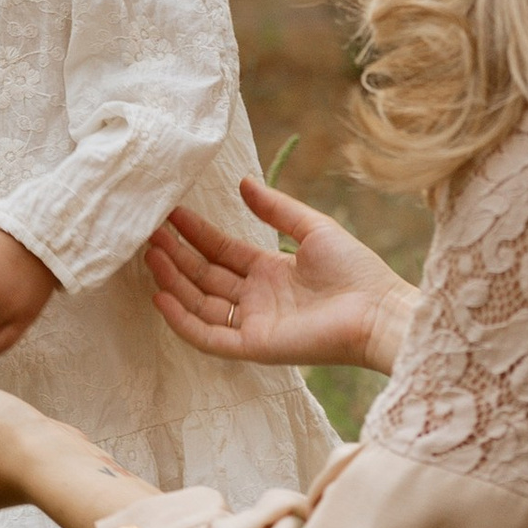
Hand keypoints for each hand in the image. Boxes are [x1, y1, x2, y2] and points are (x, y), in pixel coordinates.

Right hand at [146, 176, 416, 376]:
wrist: (378, 311)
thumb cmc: (355, 270)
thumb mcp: (313, 228)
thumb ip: (277, 209)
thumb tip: (243, 181)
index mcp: (270, 271)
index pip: (222, 251)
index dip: (196, 233)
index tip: (171, 213)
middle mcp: (257, 298)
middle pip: (205, 276)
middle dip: (177, 254)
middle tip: (149, 231)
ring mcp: (253, 323)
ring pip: (200, 303)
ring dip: (174, 280)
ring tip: (150, 254)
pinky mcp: (253, 346)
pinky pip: (208, 336)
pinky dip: (183, 319)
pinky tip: (162, 296)